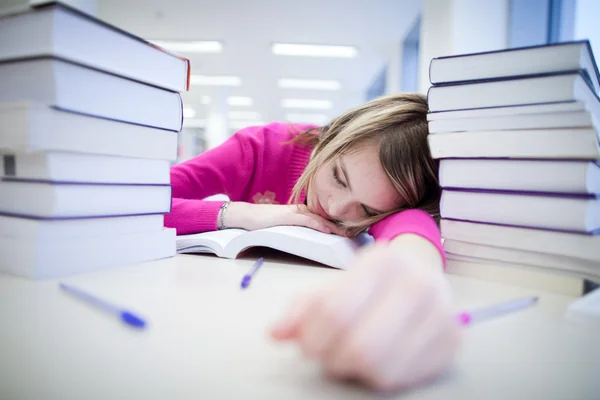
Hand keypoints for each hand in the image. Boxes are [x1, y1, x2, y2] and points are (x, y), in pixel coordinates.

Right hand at [225, 202, 347, 235]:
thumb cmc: (263, 223)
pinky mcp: (288, 217)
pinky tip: (328, 230)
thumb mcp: (284, 226)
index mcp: (301, 213)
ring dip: (334, 227)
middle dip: (341, 225)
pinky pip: (307, 220)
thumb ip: (297, 229)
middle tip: (356, 233)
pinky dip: (319, 225)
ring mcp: (295, 213)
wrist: (247, 217)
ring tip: (347, 234)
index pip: (323, 218)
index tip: (350, 231)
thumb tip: (309, 238)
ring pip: (320, 218)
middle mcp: (301, 211)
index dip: (337, 224)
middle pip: (325, 217)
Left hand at [269, 236, 460, 391]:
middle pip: (358, 347)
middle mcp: (417, 284)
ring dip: (354, 371)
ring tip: (350, 356)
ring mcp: (441, 314)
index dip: (311, 337)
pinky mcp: (452, 342)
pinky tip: (376, 360)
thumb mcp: (335, 285)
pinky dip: (378, 376)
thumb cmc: (370, 283)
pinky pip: (402, 379)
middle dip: (331, 358)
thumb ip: (302, 308)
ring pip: (380, 369)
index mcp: (382, 262)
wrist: (422, 275)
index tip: (305, 343)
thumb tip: (276, 333)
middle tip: (326, 353)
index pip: (334, 312)